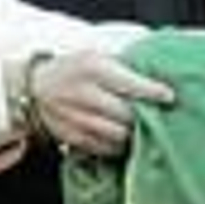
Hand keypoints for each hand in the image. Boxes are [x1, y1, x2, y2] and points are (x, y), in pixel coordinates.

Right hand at [28, 51, 173, 156]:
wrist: (35, 86)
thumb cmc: (74, 69)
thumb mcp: (96, 56)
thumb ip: (124, 64)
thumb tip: (159, 75)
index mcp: (92, 67)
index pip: (131, 83)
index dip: (154, 92)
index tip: (169, 96)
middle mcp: (81, 92)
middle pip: (126, 113)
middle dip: (144, 116)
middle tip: (155, 115)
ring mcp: (73, 117)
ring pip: (116, 134)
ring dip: (132, 133)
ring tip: (139, 128)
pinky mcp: (69, 136)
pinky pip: (102, 147)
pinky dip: (117, 145)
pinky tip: (122, 138)